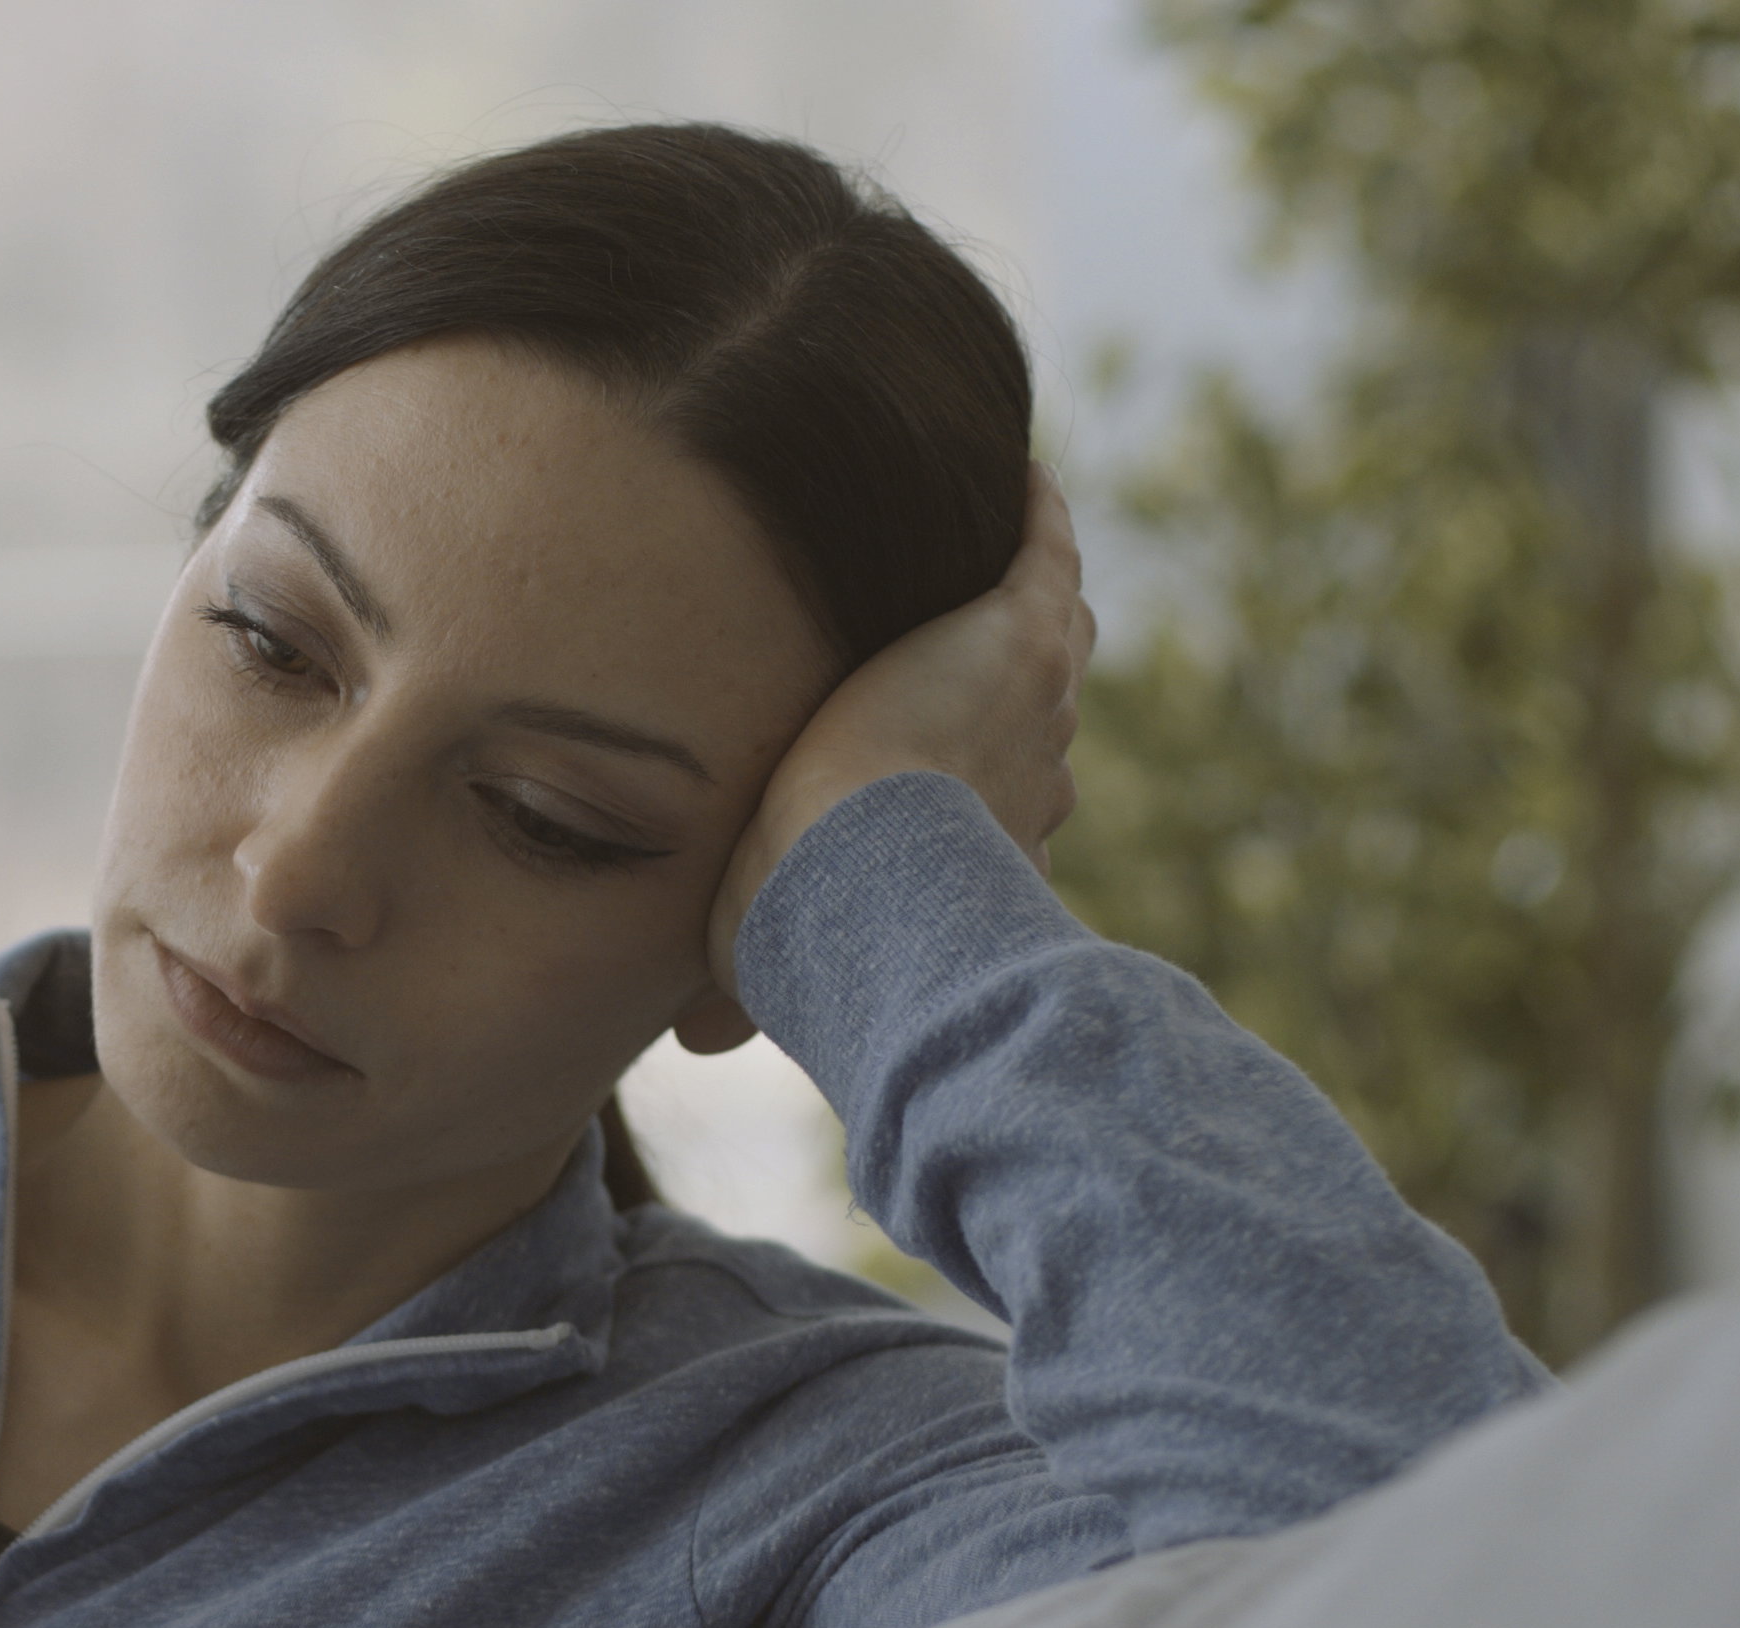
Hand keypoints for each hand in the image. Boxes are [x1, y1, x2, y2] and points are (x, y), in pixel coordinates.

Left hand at [700, 460, 1094, 1002]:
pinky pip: (1043, 544)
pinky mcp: (1021, 625)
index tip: (921, 743)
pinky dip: (1030, 509)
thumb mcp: (768, 958)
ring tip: (975, 539)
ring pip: (1048, 627)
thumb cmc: (815, 931)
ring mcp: (1037, 692)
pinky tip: (1007, 470)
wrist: (863, 874)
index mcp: (982, 839)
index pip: (992, 788)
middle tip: (950, 635)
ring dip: (1019, 591)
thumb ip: (732, 992)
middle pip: (1031, 705)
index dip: (965, 765)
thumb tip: (692, 1044)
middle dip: (1000, 678)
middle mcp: (1031, 766)